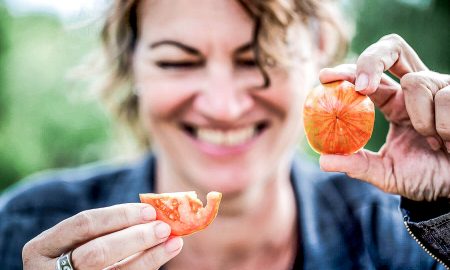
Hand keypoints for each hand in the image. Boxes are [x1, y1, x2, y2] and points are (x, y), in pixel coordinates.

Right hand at [22, 203, 182, 268]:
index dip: (119, 216)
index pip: (83, 225)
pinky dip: (145, 268)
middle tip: (164, 228)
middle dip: (135, 238)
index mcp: (41, 249)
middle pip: (97, 252)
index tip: (149, 211)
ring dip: (148, 257)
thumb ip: (107, 229)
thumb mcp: (77, 243)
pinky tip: (161, 257)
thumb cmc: (75, 258)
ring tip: (173, 242)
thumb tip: (154, 213)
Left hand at [318, 34, 449, 200]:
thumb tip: (323, 161)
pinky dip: (444, 125)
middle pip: (391, 49)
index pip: (366, 78)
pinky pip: (445, 96)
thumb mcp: (386, 174)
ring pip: (416, 82)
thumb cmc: (425, 177)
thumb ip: (358, 165)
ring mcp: (438, 87)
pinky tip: (449, 141)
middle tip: (362, 86)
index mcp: (392, 103)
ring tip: (433, 142)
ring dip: (421, 120)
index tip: (324, 77)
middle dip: (372, 60)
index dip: (346, 72)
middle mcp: (413, 90)